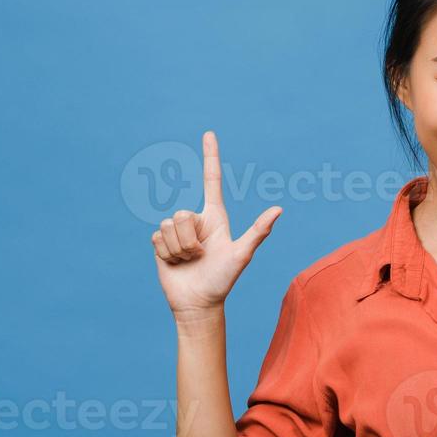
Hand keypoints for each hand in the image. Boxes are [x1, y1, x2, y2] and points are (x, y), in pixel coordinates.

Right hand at [150, 131, 281, 318]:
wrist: (198, 303)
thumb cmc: (223, 280)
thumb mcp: (242, 255)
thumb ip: (258, 232)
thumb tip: (279, 210)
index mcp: (215, 217)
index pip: (212, 180)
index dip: (210, 156)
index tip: (209, 133)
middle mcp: (195, 220)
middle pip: (181, 213)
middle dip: (189, 239)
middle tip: (200, 256)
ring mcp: (177, 231)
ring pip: (167, 226)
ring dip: (178, 248)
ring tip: (189, 261)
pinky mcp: (161, 243)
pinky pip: (156, 239)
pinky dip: (166, 254)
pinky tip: (175, 264)